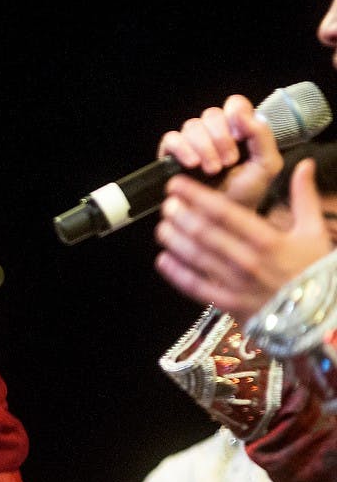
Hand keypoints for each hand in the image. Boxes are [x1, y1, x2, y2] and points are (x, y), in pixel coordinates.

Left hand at [155, 158, 332, 324]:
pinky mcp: (228, 304)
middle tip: (166, 204)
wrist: (318, 317)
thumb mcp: (315, 232)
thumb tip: (304, 164)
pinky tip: (163, 260)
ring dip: (176, 241)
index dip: (197, 196)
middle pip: (205, 234)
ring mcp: (235, 284)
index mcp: (268, 240)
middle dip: (182, 217)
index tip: (177, 186)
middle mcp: (248, 260)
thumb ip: (304, 197)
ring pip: (198, 258)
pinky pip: (197, 287)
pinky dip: (177, 273)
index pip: (224, 213)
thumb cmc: (314, 271)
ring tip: (161, 227)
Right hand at [157, 94, 282, 208]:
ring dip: (204, 147)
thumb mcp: (266, 166)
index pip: (234, 104)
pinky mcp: (170, 155)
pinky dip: (182, 149)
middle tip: (228, 162)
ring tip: (212, 170)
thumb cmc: (246, 194)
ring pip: (192, 126)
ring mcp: (190, 143)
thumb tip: (242, 112)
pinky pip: (171, 139)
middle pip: (211, 114)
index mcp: (237, 130)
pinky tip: (192, 164)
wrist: (222, 222)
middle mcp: (212, 132)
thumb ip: (262, 136)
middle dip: (221, 138)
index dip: (236, 115)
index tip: (241, 138)